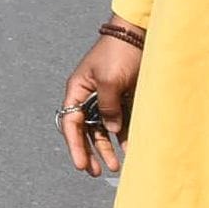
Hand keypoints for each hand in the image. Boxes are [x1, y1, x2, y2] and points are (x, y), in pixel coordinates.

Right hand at [59, 25, 142, 176]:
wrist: (138, 34)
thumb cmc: (118, 53)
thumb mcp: (109, 80)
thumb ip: (108, 107)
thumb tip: (110, 128)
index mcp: (77, 89)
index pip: (71, 122)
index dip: (74, 145)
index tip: (81, 165)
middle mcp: (88, 95)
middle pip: (84, 129)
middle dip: (89, 152)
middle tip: (93, 172)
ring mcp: (106, 97)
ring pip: (102, 129)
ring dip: (106, 148)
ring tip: (115, 167)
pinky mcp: (122, 98)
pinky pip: (120, 123)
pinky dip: (123, 137)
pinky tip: (129, 151)